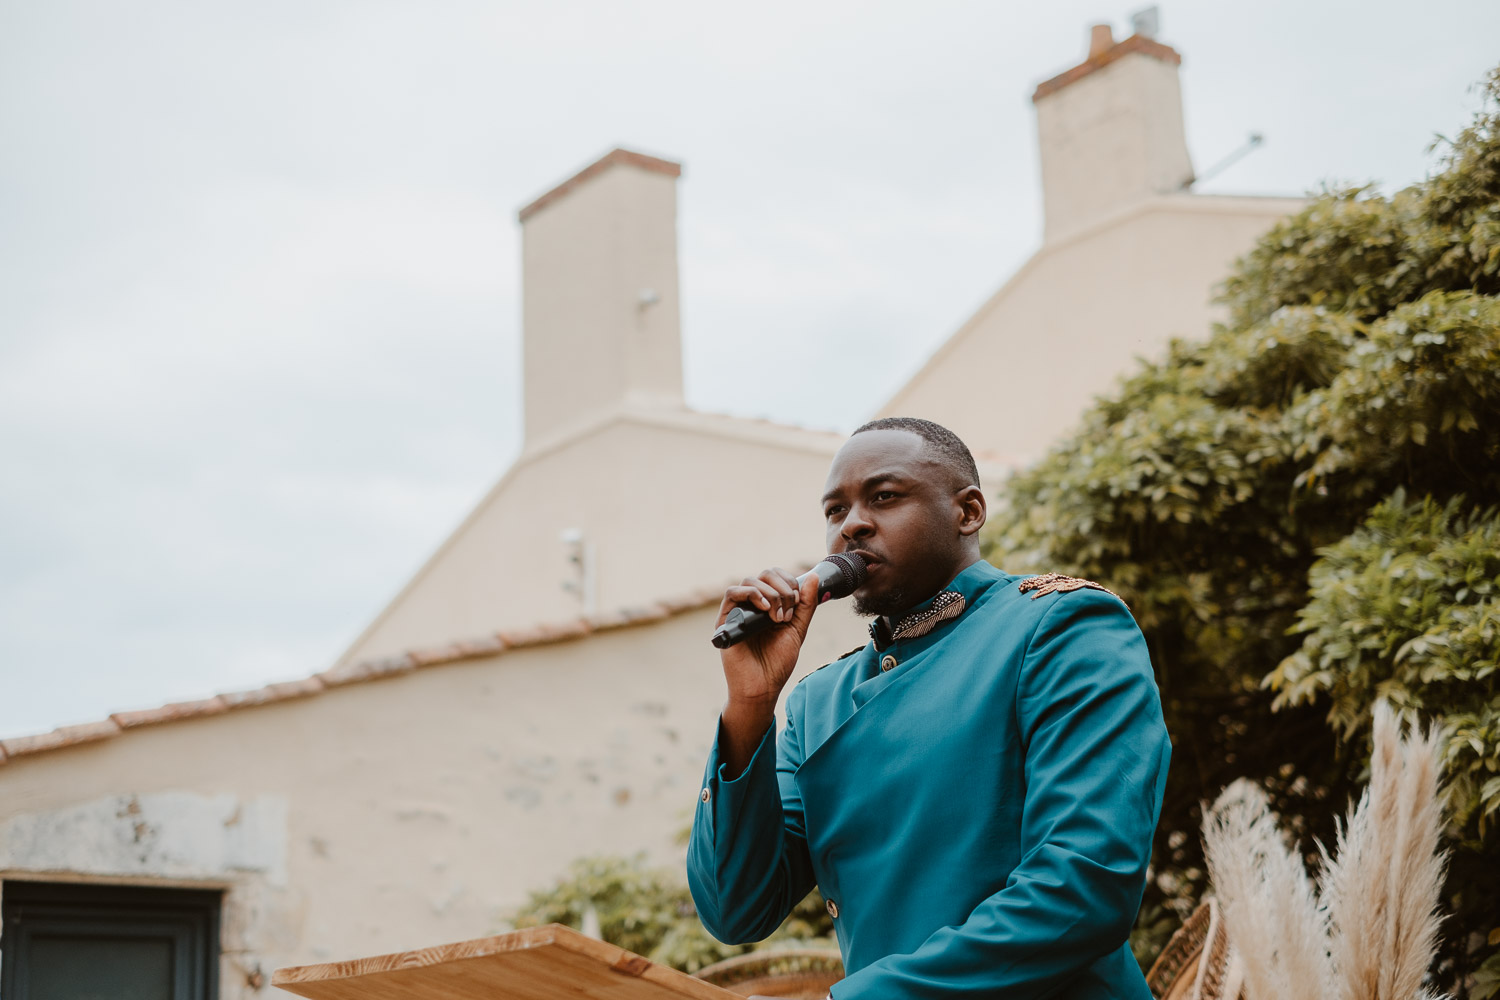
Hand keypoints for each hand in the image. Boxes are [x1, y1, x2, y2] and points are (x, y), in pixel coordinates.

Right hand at [717, 568, 819, 704]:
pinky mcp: (725, 620)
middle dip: (783, 588)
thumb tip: (814, 577)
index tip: (798, 602)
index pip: (776, 576)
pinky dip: (751, 594)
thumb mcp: (797, 629)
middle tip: (789, 612)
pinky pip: (732, 593)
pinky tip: (765, 609)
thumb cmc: (777, 662)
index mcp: (768, 604)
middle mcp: (752, 604)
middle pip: (765, 574)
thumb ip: (806, 605)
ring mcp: (738, 611)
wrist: (763, 687)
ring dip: (771, 595)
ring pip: (750, 581)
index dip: (790, 581)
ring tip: (778, 618)